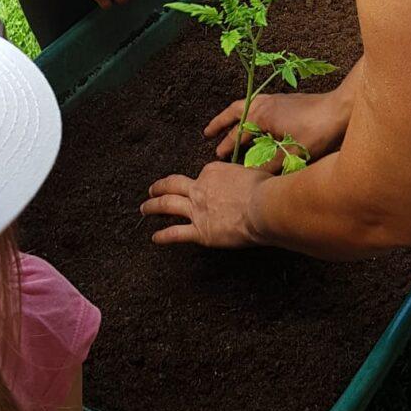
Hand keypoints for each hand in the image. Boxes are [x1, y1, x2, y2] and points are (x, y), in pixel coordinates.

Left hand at [141, 161, 265, 246]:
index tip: (201, 185)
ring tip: (145, 208)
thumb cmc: (266, 190)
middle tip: (153, 189)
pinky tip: (155, 238)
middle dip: (161, 186)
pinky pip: (176, 233)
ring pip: (167, 205)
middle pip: (174, 184)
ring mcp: (197, 210)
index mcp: (213, 172)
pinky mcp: (200, 231)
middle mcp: (200, 188)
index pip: (202, 175)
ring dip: (153, 206)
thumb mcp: (254, 174)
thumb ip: (246, 178)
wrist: (264, 207)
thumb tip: (252, 180)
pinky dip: (163, 236)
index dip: (201, 181)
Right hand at [205, 89, 348, 167]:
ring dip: (235, 116)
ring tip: (228, 124)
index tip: (217, 156)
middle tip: (208, 133)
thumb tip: (253, 176)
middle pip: (235, 112)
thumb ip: (271, 165)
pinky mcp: (287, 100)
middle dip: (221, 123)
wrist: (342, 107)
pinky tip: (257, 122)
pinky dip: (251, 112)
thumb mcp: (293, 153)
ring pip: (247, 106)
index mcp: (262, 115)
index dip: (227, 146)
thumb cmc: (319, 130)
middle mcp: (265, 103)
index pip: (238, 133)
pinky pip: (260, 104)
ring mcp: (276, 99)